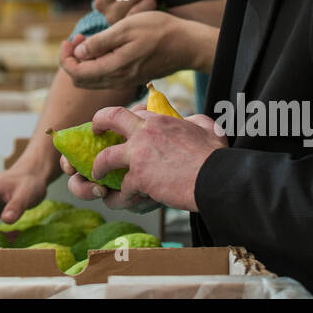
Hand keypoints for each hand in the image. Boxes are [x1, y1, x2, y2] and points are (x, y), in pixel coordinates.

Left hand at [60, 10, 194, 89]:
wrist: (188, 44)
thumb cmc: (159, 31)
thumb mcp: (127, 28)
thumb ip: (101, 42)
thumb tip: (78, 52)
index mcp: (114, 68)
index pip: (76, 73)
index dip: (66, 57)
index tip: (70, 39)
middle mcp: (118, 80)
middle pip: (81, 81)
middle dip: (72, 60)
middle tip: (78, 38)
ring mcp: (126, 80)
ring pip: (93, 80)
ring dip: (84, 62)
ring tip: (89, 40)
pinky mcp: (132, 77)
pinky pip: (106, 77)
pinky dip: (97, 64)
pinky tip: (104, 47)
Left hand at [66, 107, 226, 211]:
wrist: (217, 179)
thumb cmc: (216, 156)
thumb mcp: (208, 128)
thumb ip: (196, 121)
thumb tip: (192, 120)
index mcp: (160, 120)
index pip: (135, 112)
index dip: (127, 119)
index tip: (123, 127)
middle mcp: (145, 132)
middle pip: (109, 117)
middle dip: (98, 122)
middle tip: (95, 131)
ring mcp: (139, 154)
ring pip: (105, 158)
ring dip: (98, 168)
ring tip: (97, 176)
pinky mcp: (139, 177)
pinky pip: (121, 189)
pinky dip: (121, 197)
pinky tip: (126, 200)